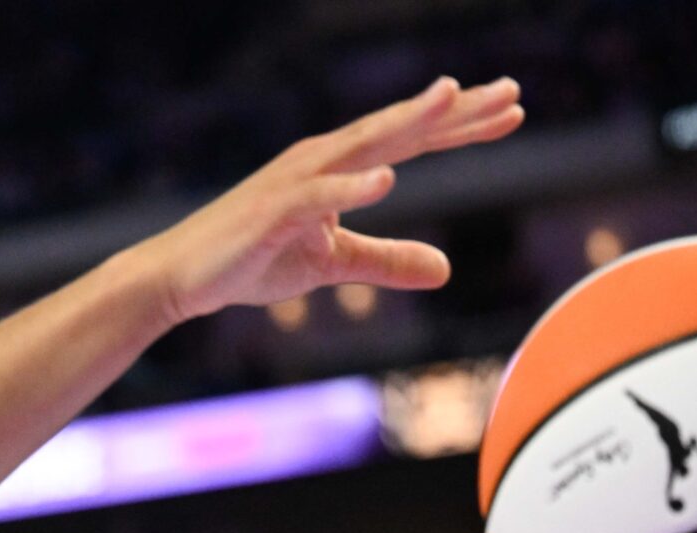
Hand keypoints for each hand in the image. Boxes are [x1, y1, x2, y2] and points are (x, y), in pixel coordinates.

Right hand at [141, 76, 524, 325]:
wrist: (183, 277)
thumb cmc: (252, 260)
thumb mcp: (333, 264)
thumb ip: (388, 260)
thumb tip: (445, 267)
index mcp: (340, 168)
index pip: (412, 140)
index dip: (463, 125)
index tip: (514, 111)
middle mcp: (323, 161)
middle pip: (400, 129)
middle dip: (456, 110)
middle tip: (511, 90)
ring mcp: (297, 182)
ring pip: (363, 145)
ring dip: (407, 120)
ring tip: (452, 97)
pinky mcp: (272, 212)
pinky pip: (317, 197)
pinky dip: (350, 187)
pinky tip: (386, 179)